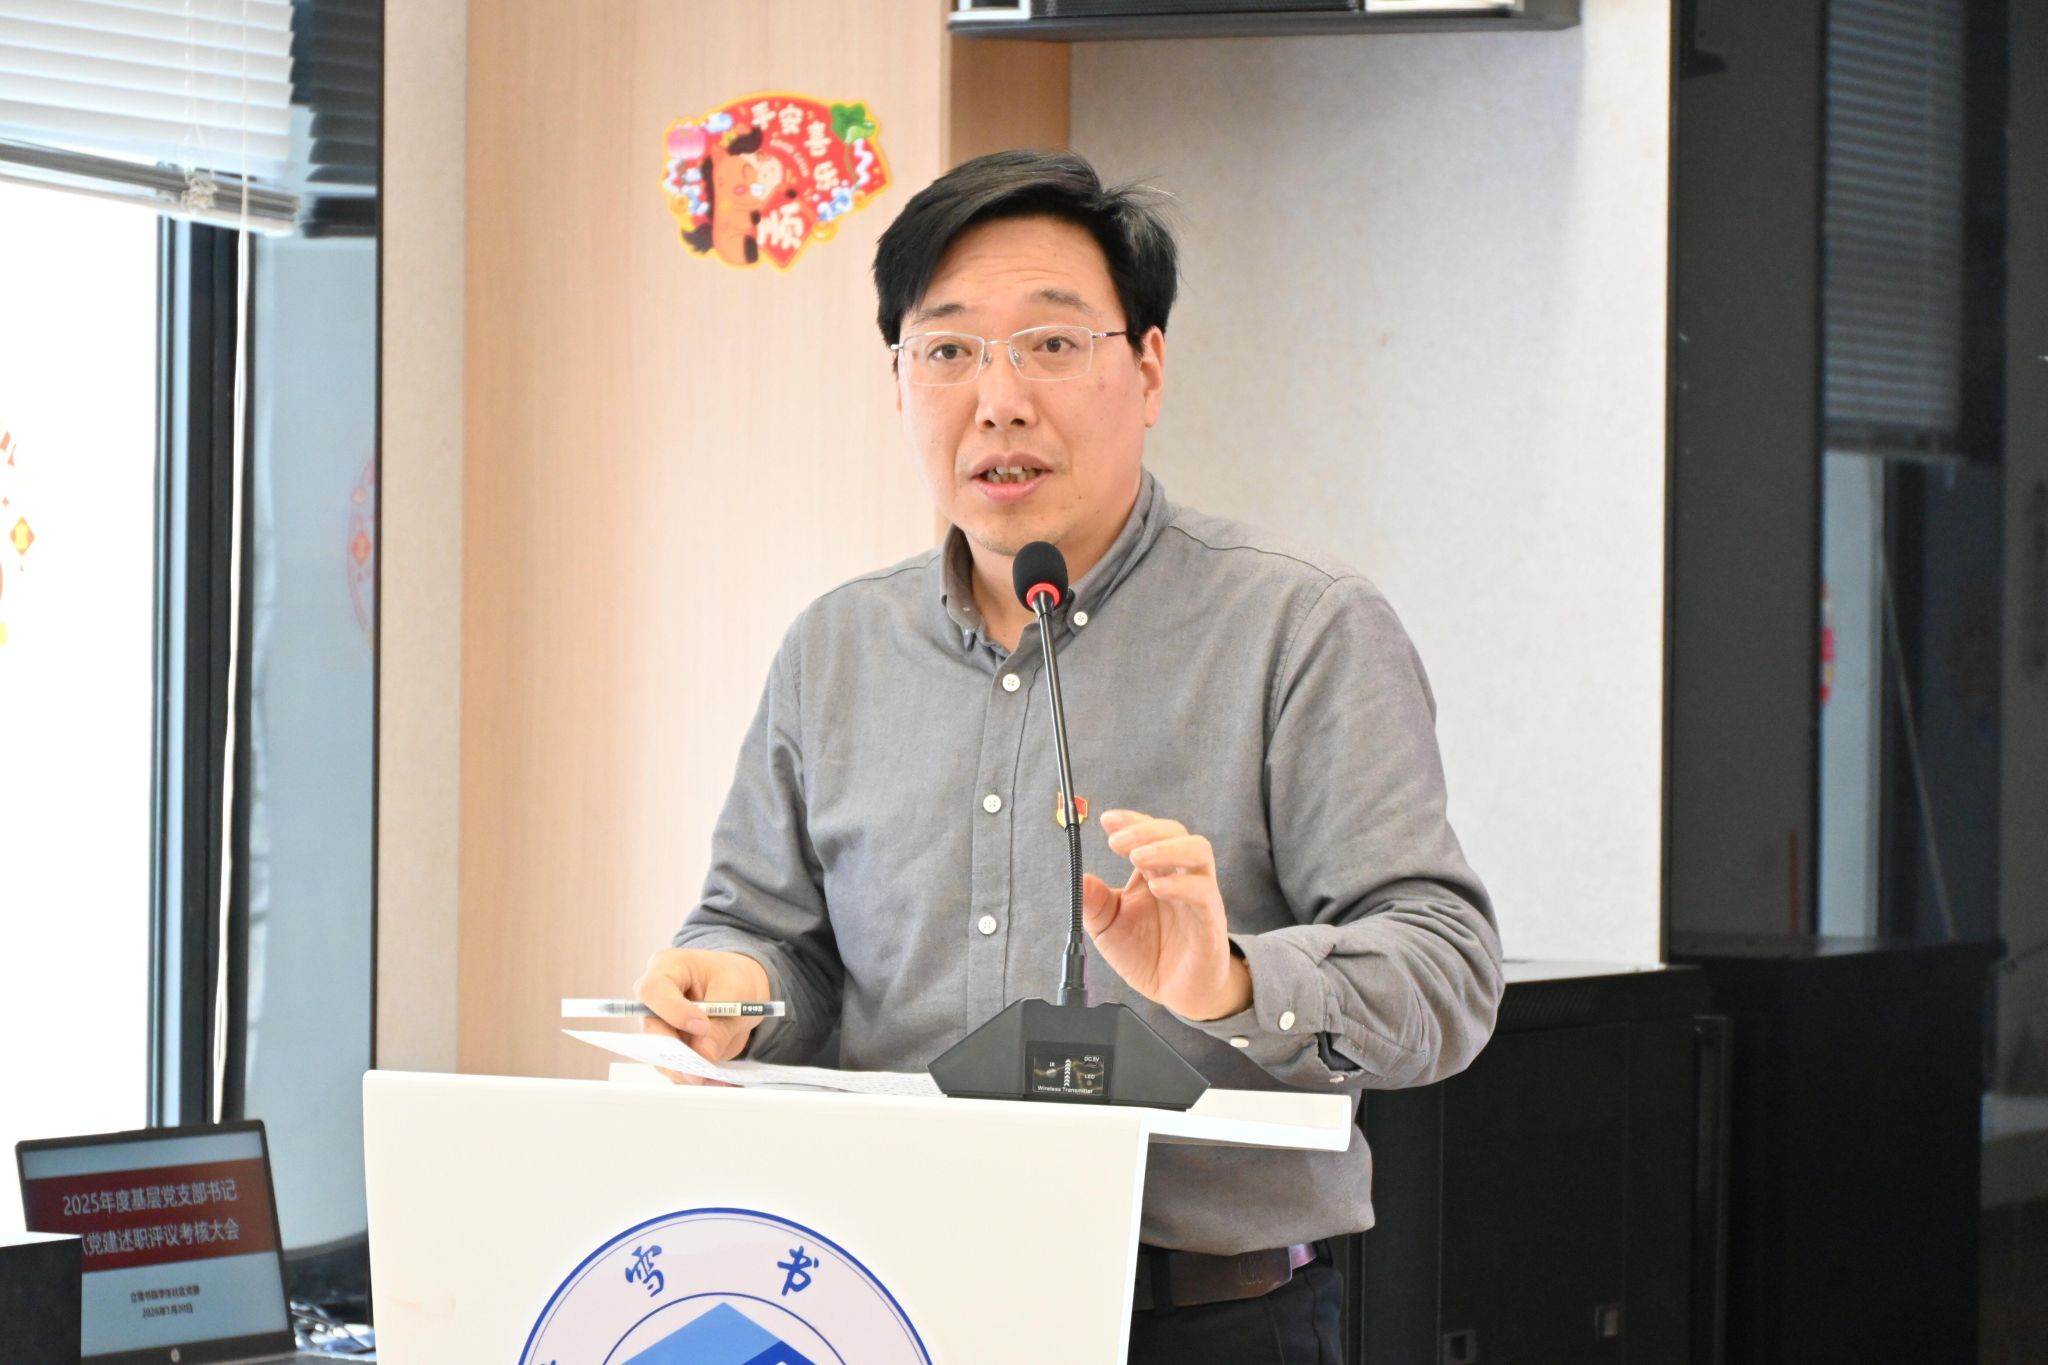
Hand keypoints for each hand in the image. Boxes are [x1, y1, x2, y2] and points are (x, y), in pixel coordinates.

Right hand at [633, 948, 773, 1083]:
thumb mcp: (737, 992)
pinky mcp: (669, 1047)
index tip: (702, 1026)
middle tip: (702, 1069)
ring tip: (714, 1078)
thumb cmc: (734, 978)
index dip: (673, 1012)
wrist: (740, 990)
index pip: (654, 990)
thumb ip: (721, 1021)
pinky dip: (693, 1076)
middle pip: (652, 1029)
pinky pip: (675, 1066)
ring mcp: (659, 1024)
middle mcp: (655, 997)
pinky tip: (714, 1080)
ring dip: (686, 1070)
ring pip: (660, 1054)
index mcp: (668, 967)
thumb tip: (703, 1053)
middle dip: (676, 1052)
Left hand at [1084, 809, 1252, 1021]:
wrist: (1176, 994)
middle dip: (1145, 829)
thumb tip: (1081, 878)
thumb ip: (1094, 903)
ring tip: (1137, 856)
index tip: (1107, 820)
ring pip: (1199, 851)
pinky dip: (1180, 885)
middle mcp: (1180, 877)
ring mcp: (1198, 895)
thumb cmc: (1147, 954)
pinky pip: (1203, 893)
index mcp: (1156, 872)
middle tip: (1116, 842)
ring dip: (1166, 847)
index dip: (1131, 820)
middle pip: (1176, 832)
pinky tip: (1156, 888)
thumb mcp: (1108, 928)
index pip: (1150, 832)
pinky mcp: (1210, 920)